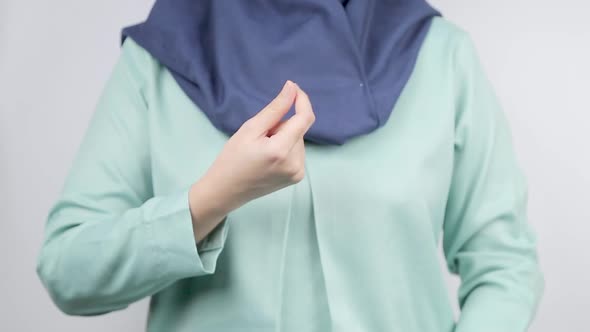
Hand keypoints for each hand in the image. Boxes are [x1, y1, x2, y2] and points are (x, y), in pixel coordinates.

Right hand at [189, 80, 314, 241]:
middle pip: (298, 129)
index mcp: (281, 150)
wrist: (226, 190)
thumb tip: (292, 88)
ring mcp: (298, 173)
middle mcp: (295, 164)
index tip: (293, 88)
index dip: (302, 100)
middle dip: (282, 125)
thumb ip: (275, 109)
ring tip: (262, 150)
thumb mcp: (250, 129)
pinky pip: (296, 152)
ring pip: (297, 139)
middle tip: (259, 137)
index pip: (304, 118)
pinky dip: (285, 148)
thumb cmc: (233, 158)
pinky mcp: (297, 177)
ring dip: (283, 137)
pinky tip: (269, 158)